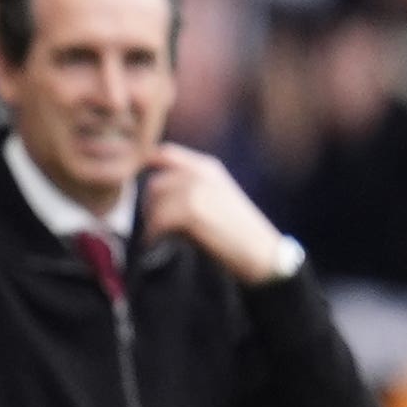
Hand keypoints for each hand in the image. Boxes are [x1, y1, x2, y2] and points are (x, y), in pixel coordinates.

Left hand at [141, 145, 290, 282]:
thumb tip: (151, 191)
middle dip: (151, 207)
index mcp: (207, 167)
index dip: (146, 168)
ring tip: (160, 238)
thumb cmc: (236, 231)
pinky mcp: (192, 210)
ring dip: (152, 223)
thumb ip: (188, 188)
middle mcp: (201, 173)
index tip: (147, 194)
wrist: (261, 252)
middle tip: (158, 228)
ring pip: (154, 203)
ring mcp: (197, 189)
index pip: (165, 153)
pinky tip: (158, 245)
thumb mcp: (214, 198)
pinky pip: (157, 221)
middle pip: (155, 183)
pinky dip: (153, 236)